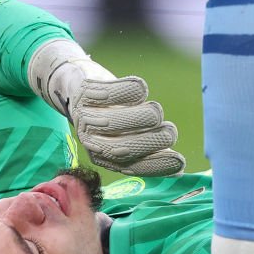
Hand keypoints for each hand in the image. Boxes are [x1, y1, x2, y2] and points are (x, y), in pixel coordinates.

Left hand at [28, 39, 184, 175]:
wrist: (74, 85)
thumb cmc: (110, 112)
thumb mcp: (125, 134)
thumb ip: (147, 148)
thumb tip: (178, 167)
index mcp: (105, 156)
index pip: (132, 167)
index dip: (157, 166)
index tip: (179, 160)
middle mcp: (94, 142)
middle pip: (125, 148)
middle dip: (154, 141)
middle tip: (169, 131)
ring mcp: (88, 117)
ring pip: (120, 120)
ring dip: (145, 115)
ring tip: (154, 110)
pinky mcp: (86, 92)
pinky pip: (114, 91)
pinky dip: (131, 89)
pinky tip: (138, 89)